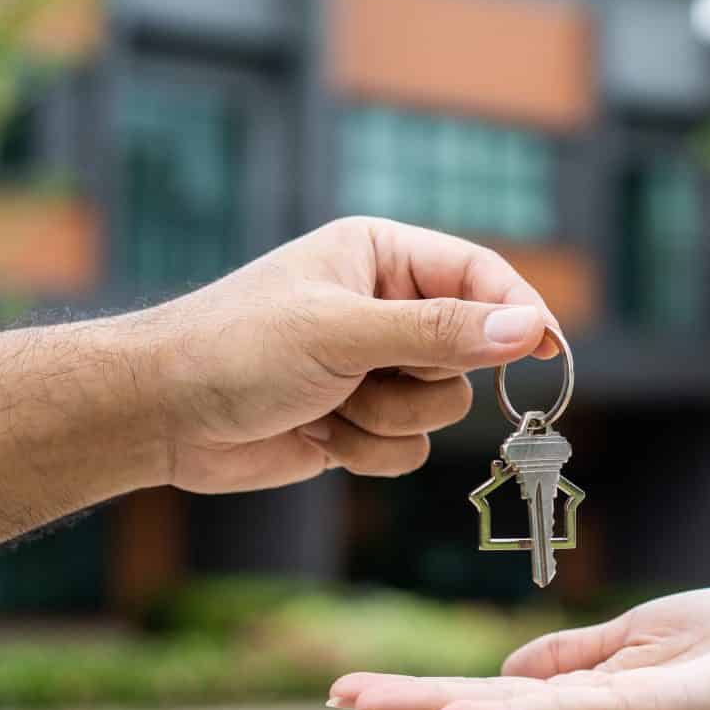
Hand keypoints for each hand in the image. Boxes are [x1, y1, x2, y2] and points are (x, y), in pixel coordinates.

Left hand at [129, 217, 560, 492]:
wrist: (160, 417)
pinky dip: (368, 452)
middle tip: (366, 374)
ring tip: (327, 405)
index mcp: (382, 256)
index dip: (517, 313)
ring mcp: (374, 368)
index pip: (481, 275)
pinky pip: (410, 449)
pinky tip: (315, 434)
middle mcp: (386, 308)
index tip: (548, 351)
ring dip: (387, 420)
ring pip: (443, 410)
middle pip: (469, 353)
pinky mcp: (361, 422)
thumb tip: (527, 329)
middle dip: (420, 378)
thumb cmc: (235, 348)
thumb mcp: (342, 332)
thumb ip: (438, 332)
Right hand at [329, 587, 709, 709]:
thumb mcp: (640, 637)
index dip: (430, 696)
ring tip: (363, 698)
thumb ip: (574, 658)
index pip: (495, 700)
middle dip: (409, 706)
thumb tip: (504, 674)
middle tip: (339, 694)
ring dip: (434, 707)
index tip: (362, 691)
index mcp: (591, 706)